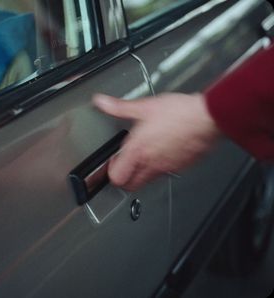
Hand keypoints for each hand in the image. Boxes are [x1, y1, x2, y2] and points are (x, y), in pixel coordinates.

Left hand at [93, 93, 219, 190]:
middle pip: (130, 186)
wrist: (207, 117)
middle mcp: (151, 163)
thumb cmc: (179, 113)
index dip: (111, 171)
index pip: (117, 177)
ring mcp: (167, 167)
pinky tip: (162, 151)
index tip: (113, 160)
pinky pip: (165, 173)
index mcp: (138, 150)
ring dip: (141, 172)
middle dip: (124, 177)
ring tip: (143, 155)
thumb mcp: (144, 106)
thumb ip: (120, 107)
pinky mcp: (181, 166)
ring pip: (147, 181)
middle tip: (125, 163)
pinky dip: (159, 167)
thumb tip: (102, 102)